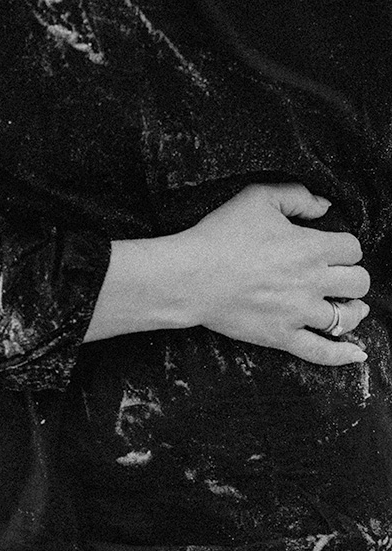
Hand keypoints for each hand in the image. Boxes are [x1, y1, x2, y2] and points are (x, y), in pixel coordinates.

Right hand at [173, 183, 368, 365]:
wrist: (191, 275)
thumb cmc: (221, 234)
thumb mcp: (257, 198)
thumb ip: (296, 195)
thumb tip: (325, 206)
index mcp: (310, 248)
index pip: (352, 248)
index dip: (343, 245)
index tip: (331, 246)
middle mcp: (313, 282)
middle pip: (359, 282)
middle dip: (351, 275)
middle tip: (337, 274)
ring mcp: (300, 313)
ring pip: (348, 317)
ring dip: (353, 309)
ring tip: (349, 305)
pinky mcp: (283, 336)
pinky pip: (322, 352)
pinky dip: (343, 355)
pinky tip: (357, 353)